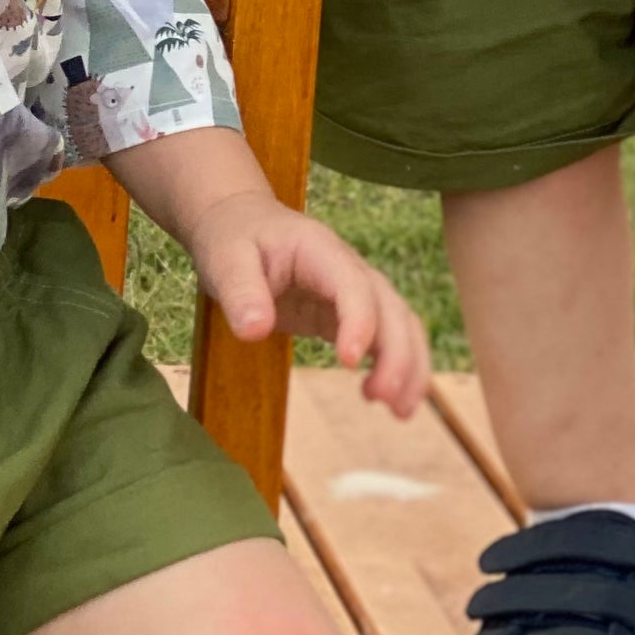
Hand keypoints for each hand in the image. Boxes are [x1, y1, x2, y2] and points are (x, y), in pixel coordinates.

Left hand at [177, 188, 430, 416]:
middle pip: (390, 308)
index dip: (359, 322)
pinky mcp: (349, 314)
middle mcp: (349, 268)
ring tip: (399, 411)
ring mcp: (354, 291)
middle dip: (396, 353)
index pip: (353, 285)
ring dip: (409, 365)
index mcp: (319, 249)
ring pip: (401, 324)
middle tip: (382, 398)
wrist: (239, 223)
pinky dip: (396, 367)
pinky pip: (386, 338)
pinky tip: (383, 400)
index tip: (349, 362)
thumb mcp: (225, 260)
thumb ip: (240, 292)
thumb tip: (255, 331)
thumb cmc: (232, 239)